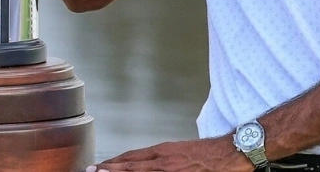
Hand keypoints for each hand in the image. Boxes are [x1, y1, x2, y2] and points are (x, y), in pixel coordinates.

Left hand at [86, 137, 253, 171]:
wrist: (228, 153)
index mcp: (163, 151)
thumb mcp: (179, 150)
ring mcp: (169, 171)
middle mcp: (163, 160)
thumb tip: (148, 162)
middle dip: (109, 169)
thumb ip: (161, 157)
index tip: (100, 166)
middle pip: (130, 166)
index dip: (114, 162)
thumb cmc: (206, 152)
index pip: (132, 157)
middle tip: (91, 171)